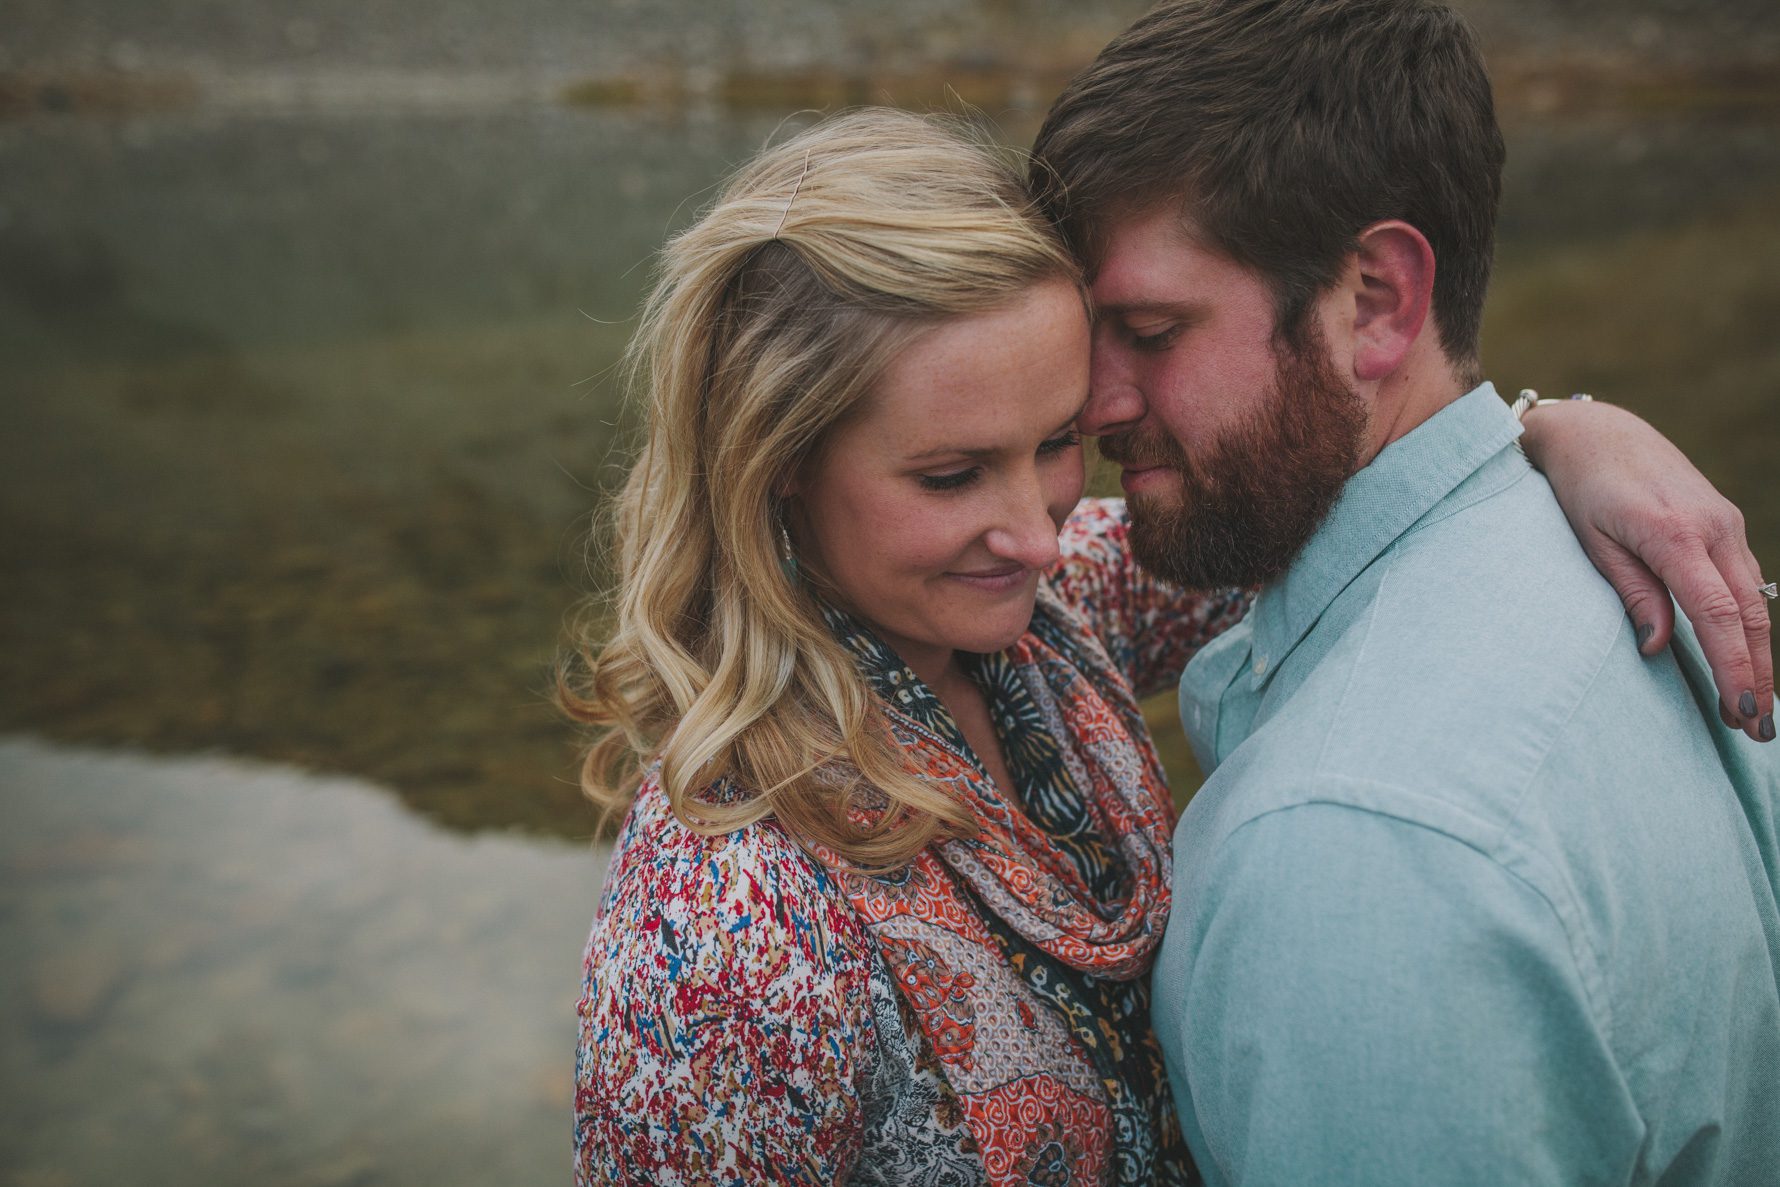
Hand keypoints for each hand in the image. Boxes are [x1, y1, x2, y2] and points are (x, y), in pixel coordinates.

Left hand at [1523, 398, 1772, 741]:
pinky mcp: (1724, 523)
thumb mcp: (1591, 541)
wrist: (1597, 432)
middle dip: (1758, 674)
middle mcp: (1714, 527)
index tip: (1742, 709)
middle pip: (1749, 614)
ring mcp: (1725, 523)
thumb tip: (1657, 647)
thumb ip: (1629, 591)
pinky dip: (1751, 623)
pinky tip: (1747, 656)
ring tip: (1755, 707)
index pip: (1716, 613)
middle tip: (1757, 729)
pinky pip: (1745, 582)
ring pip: (1755, 600)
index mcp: (1675, 533)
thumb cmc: (1580, 487)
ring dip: (1759, 655)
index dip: (1733, 666)